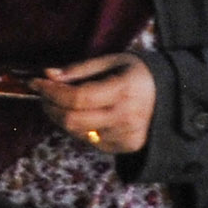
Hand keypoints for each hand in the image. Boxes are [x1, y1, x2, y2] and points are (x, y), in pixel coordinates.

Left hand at [36, 52, 155, 154]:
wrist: (172, 96)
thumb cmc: (136, 73)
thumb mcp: (112, 61)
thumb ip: (80, 69)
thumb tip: (48, 75)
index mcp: (124, 90)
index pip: (78, 97)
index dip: (51, 91)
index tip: (36, 82)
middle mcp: (126, 116)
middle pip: (73, 120)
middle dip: (51, 107)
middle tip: (44, 95)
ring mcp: (126, 135)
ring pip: (78, 132)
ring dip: (62, 118)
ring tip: (62, 103)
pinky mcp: (125, 147)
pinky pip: (90, 141)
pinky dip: (79, 128)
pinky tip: (84, 115)